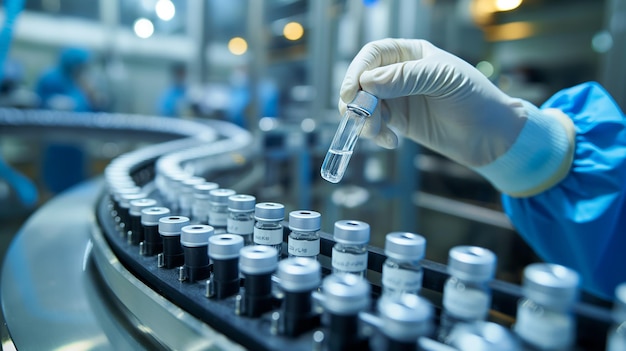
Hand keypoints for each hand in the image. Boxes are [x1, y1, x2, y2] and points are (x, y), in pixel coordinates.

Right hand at [339, 38, 574, 195]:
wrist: (492, 136)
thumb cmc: (475, 98)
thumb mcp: (443, 80)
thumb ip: (406, 77)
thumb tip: (367, 83)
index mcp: (411, 53)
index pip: (373, 54)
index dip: (357, 71)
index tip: (352, 94)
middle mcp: (400, 74)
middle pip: (362, 81)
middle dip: (358, 101)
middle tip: (361, 119)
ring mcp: (398, 98)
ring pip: (364, 105)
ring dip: (364, 120)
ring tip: (378, 134)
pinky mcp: (399, 122)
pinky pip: (375, 124)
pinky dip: (375, 134)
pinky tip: (391, 142)